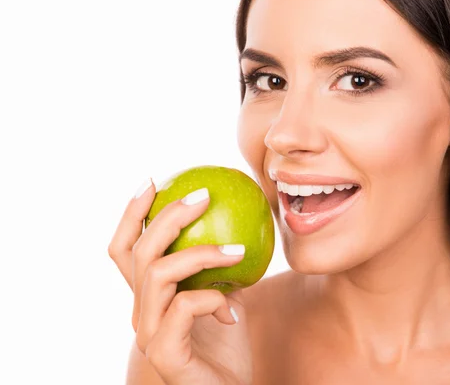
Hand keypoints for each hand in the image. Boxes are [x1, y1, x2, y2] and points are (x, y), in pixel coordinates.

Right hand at [108, 179, 252, 383]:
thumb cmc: (227, 346)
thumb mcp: (226, 295)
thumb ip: (220, 267)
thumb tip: (238, 223)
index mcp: (149, 297)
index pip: (125, 249)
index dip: (132, 214)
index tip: (152, 181)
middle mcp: (141, 313)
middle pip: (139, 252)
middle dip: (168, 216)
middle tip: (203, 195)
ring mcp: (149, 334)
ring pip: (158, 274)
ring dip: (201, 253)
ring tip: (237, 250)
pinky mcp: (164, 355)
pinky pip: (184, 307)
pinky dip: (212, 298)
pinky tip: (233, 308)